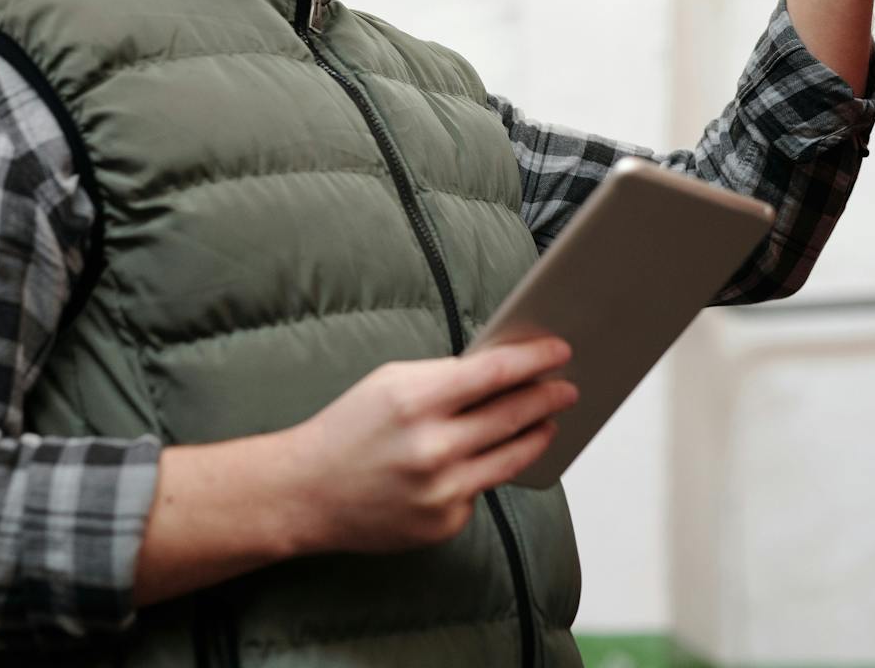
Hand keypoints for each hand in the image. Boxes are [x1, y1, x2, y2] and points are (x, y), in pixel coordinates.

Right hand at [281, 338, 576, 554]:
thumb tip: (504, 374)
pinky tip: (482, 460)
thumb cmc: (349, 429)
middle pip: (513, 415)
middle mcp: (432, 447)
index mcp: (415, 399)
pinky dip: (484, 473)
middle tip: (568, 387)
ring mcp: (440, 490)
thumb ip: (446, 378)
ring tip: (549, 421)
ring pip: (511, 458)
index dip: (535, 360)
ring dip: (537, 435)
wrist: (306, 492)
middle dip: (547, 397)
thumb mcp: (391, 383)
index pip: (495, 373)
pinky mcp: (443, 523)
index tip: (560, 351)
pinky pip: (480, 490)